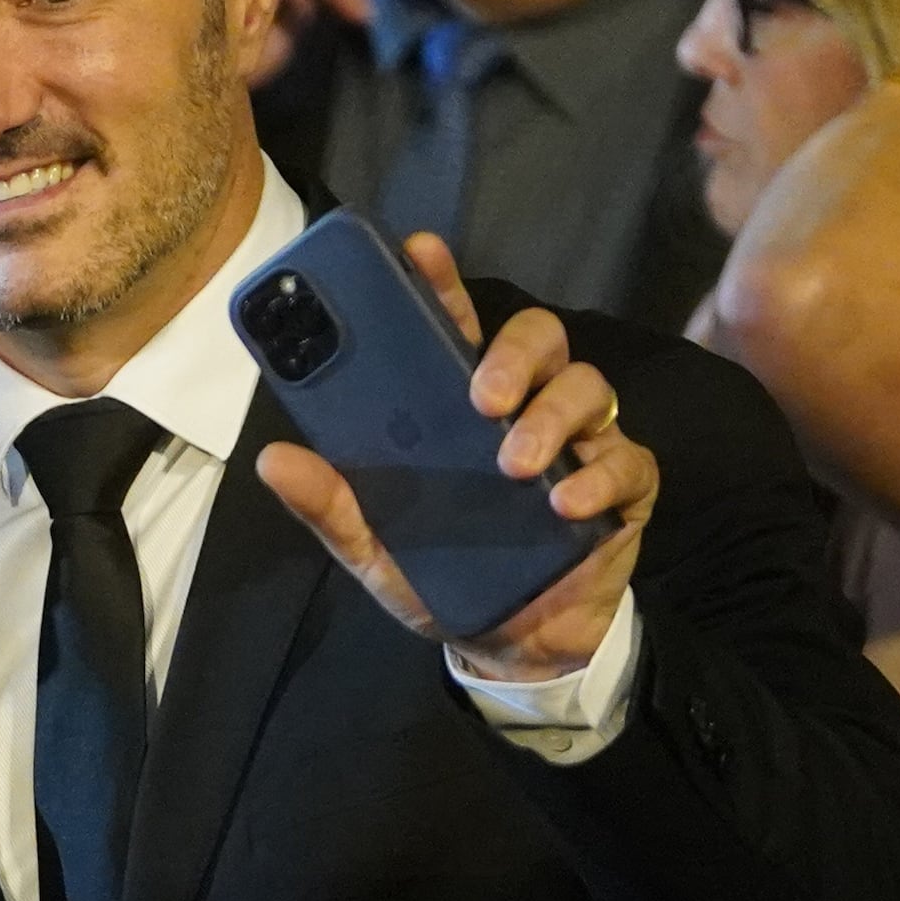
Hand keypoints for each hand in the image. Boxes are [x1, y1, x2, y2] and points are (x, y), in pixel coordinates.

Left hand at [253, 232, 655, 681]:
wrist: (515, 648)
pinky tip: (565, 504)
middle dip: (512, 355)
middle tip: (483, 399)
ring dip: (550, 418)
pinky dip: (598, 476)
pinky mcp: (622, 487)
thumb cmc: (447, 581)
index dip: (441, 284)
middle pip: (539, 338)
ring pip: (586, 386)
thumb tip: (273, 461)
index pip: (454, 327)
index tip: (421, 252)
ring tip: (514, 466)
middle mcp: (525, 409)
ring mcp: (579, 443)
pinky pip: (626, 459)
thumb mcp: (378, 552)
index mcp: (459, 408)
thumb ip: (332, 508)